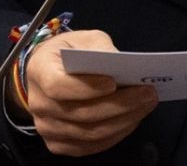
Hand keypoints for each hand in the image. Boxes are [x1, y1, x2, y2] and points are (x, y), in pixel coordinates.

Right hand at [18, 30, 157, 156]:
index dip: (86, 88)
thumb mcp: (83, 39)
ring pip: (90, 133)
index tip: (113, 83)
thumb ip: (100, 48)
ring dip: (123, 121)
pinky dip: (115, 135)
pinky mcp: (58, 145)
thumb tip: (121, 65)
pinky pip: (90, 146)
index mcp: (39, 71)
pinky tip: (132, 120)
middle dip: (120, 105)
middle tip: (148, 94)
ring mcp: (47, 128)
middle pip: (81, 114)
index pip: (58, 86)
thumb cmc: (68, 54)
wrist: (47, 74)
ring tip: (146, 105)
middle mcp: (39, 104)